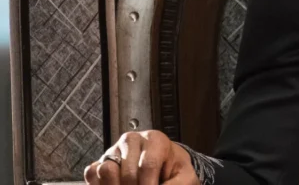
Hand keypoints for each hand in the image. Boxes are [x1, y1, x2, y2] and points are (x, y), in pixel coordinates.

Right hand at [84, 130, 198, 184]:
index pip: (148, 165)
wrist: (165, 167)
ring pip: (106, 171)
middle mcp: (132, 141)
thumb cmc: (174, 170)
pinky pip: (91, 174)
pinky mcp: (99, 161)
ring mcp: (114, 150)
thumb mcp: (185, 176)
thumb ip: (177, 184)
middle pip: (128, 173)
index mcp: (155, 140)